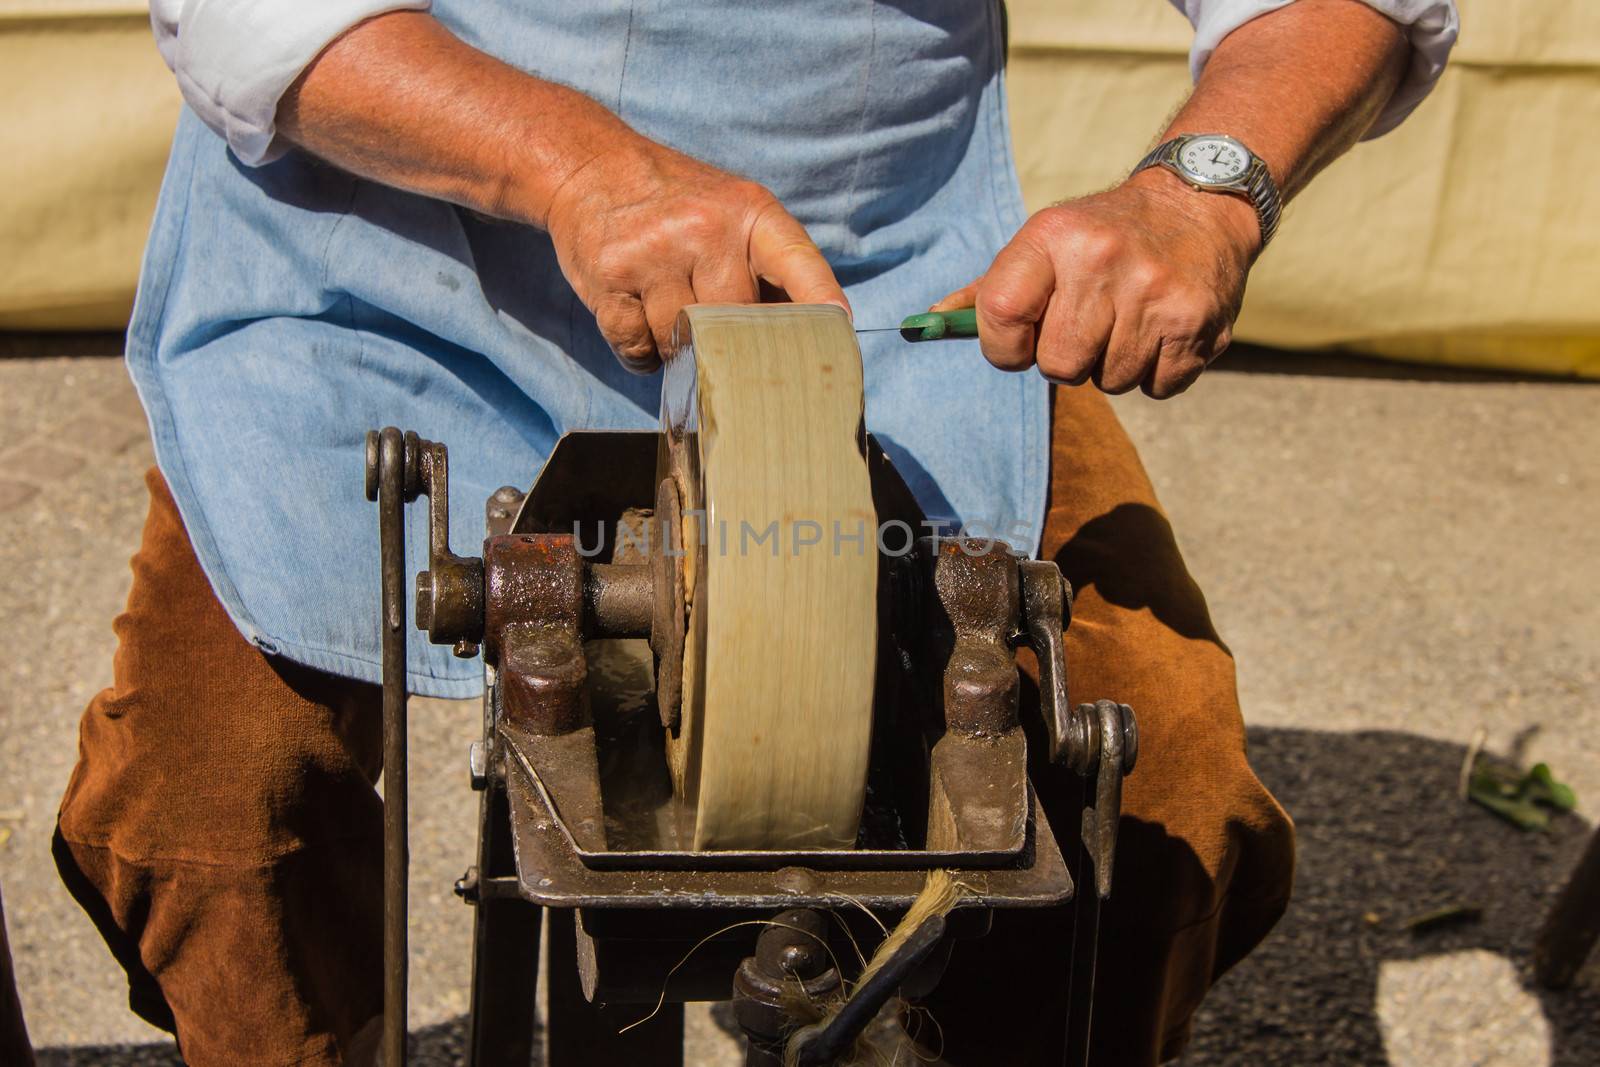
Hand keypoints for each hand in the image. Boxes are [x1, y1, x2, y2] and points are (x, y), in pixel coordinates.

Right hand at [545, 135, 847, 372]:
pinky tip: (636, 315)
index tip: (839, 328)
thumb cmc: (676, 207)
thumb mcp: (732, 213)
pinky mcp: (609, 277)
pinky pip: (638, 350)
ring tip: (664, 308)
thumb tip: (810, 339)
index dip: (820, 300)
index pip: (798, 263)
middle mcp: (705, 227)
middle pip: (737, 325)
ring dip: (676, 348)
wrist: (591, 168)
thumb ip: (768, 270)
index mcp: (750, 212)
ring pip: (683, 344)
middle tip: (712, 328)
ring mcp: (654, 252)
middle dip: (727, 340)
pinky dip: (640, 352)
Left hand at [933, 170, 1260, 397]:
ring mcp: (1155, 293)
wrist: (1199, 206)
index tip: (1020, 343)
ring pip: (1109, 381)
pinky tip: (1160, 330)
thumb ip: (989, 291)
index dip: (1005, 347)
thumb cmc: (1102, 236)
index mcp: (1054, 237)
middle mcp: (1104, 261)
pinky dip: (1156, 372)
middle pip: (1058, 365)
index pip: (1000, 315)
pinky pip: (1156, 388)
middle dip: (1067, 358)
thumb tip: (927, 325)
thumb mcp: (1044, 241)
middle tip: (1088, 325)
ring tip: (1129, 320)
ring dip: (1113, 365)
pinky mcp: (1197, 323)